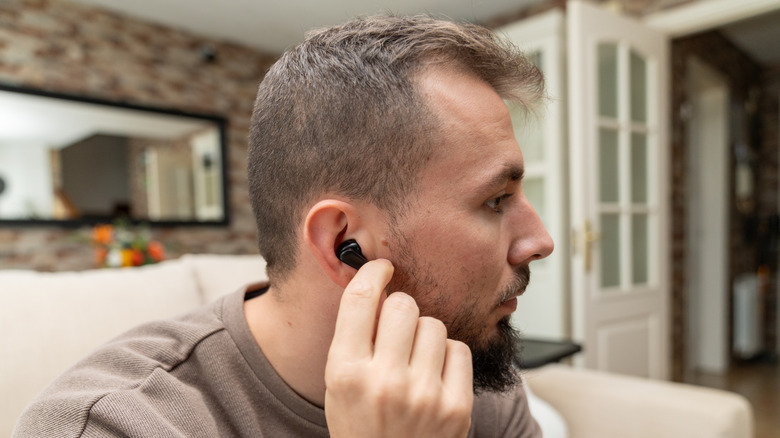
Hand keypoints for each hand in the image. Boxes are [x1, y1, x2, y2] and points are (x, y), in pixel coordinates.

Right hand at [325, 259, 473, 437]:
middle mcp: (384, 381)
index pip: (360, 299)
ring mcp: (424, 394)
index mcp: (346, 372)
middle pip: (402, 304)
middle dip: (399, 311)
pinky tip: (434, 376)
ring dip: (424, 335)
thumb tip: (378, 282)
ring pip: (434, 324)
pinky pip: (459, 348)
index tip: (381, 267)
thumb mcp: (339, 383)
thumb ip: (354, 336)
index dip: (372, 272)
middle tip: (395, 331)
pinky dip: (447, 356)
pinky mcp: (456, 406)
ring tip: (414, 362)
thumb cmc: (362, 426)